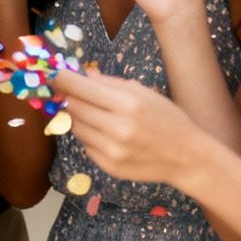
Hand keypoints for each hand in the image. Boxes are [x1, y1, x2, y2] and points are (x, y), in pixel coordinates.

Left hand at [52, 68, 203, 187]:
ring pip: (75, 127)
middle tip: (71, 91)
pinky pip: (85, 145)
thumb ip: (110, 84)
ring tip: (94, 112)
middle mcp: (117, 129)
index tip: (55, 74)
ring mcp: (111, 151)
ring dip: (77, 116)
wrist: (186, 158)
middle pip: (74, 107)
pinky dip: (89, 135)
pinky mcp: (108, 167)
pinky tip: (104, 132)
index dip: (63, 79)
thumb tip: (83, 74)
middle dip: (69, 96)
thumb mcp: (144, 93)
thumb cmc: (167, 119)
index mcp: (127, 105)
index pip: (81, 88)